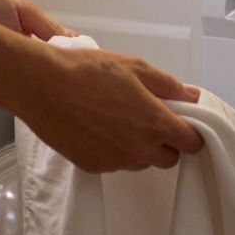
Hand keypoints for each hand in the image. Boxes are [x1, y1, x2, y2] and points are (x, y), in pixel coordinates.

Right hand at [16, 47, 203, 173]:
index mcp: (155, 122)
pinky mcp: (94, 167)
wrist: (42, 86)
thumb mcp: (135, 67)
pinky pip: (116, 164)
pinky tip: (99, 128)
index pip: (192, 143)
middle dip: (167, 143)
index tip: (183, 124)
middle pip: (170, 159)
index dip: (191, 133)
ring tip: (120, 120)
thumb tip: (193, 96)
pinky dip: (115, 151)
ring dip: (140, 148)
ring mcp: (116, 162)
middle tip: (151, 120)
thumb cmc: (88, 71)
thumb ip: (169, 85)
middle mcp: (139, 148)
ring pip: (142, 162)